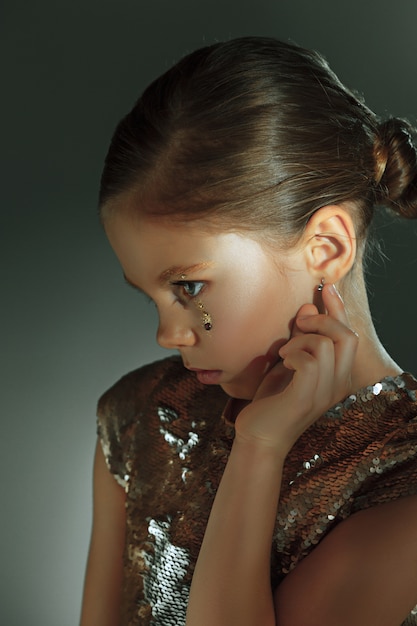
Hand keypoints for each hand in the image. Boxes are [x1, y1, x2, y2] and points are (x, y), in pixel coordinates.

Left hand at [234, 283, 358, 455]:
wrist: (258, 437)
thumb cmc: (272, 401)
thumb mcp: (289, 364)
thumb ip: (302, 339)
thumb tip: (308, 308)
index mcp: (337, 376)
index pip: (349, 335)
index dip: (339, 308)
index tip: (327, 287)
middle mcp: (337, 385)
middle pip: (348, 336)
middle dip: (323, 320)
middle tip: (298, 324)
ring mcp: (324, 394)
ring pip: (327, 345)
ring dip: (302, 339)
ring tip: (285, 352)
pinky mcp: (305, 399)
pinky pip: (309, 362)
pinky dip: (294, 354)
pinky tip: (282, 361)